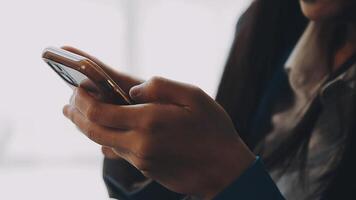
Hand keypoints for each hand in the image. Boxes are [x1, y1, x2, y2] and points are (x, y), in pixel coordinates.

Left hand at [63, 59, 254, 199]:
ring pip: (101, 142)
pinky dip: (103, 140)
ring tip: (75, 115)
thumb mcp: (194, 96)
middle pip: (93, 129)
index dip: (83, 98)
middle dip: (76, 113)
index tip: (76, 87)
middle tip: (68, 102)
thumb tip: (133, 89)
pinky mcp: (145, 167)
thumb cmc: (213, 130)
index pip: (100, 111)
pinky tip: (102, 135)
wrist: (224, 170)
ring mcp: (140, 158)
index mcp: (150, 120)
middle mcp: (139, 142)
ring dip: (85, 127)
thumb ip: (160, 87)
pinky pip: (116, 152)